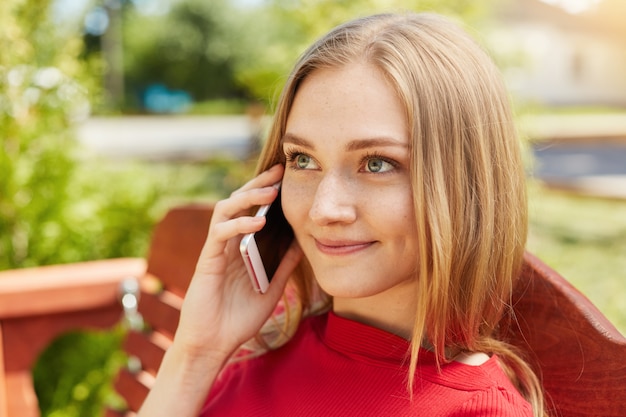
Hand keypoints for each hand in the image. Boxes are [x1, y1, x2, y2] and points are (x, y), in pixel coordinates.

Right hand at [173, 164, 302, 362]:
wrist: (215, 344)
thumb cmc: (239, 318)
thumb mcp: (272, 288)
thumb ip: (285, 264)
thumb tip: (304, 242)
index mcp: (242, 247)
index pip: (252, 210)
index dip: (266, 192)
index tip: (286, 177)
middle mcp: (228, 244)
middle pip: (237, 202)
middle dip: (257, 185)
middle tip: (278, 171)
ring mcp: (216, 250)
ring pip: (225, 211)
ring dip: (247, 198)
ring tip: (269, 193)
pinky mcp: (207, 261)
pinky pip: (219, 234)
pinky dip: (238, 225)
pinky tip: (257, 223)